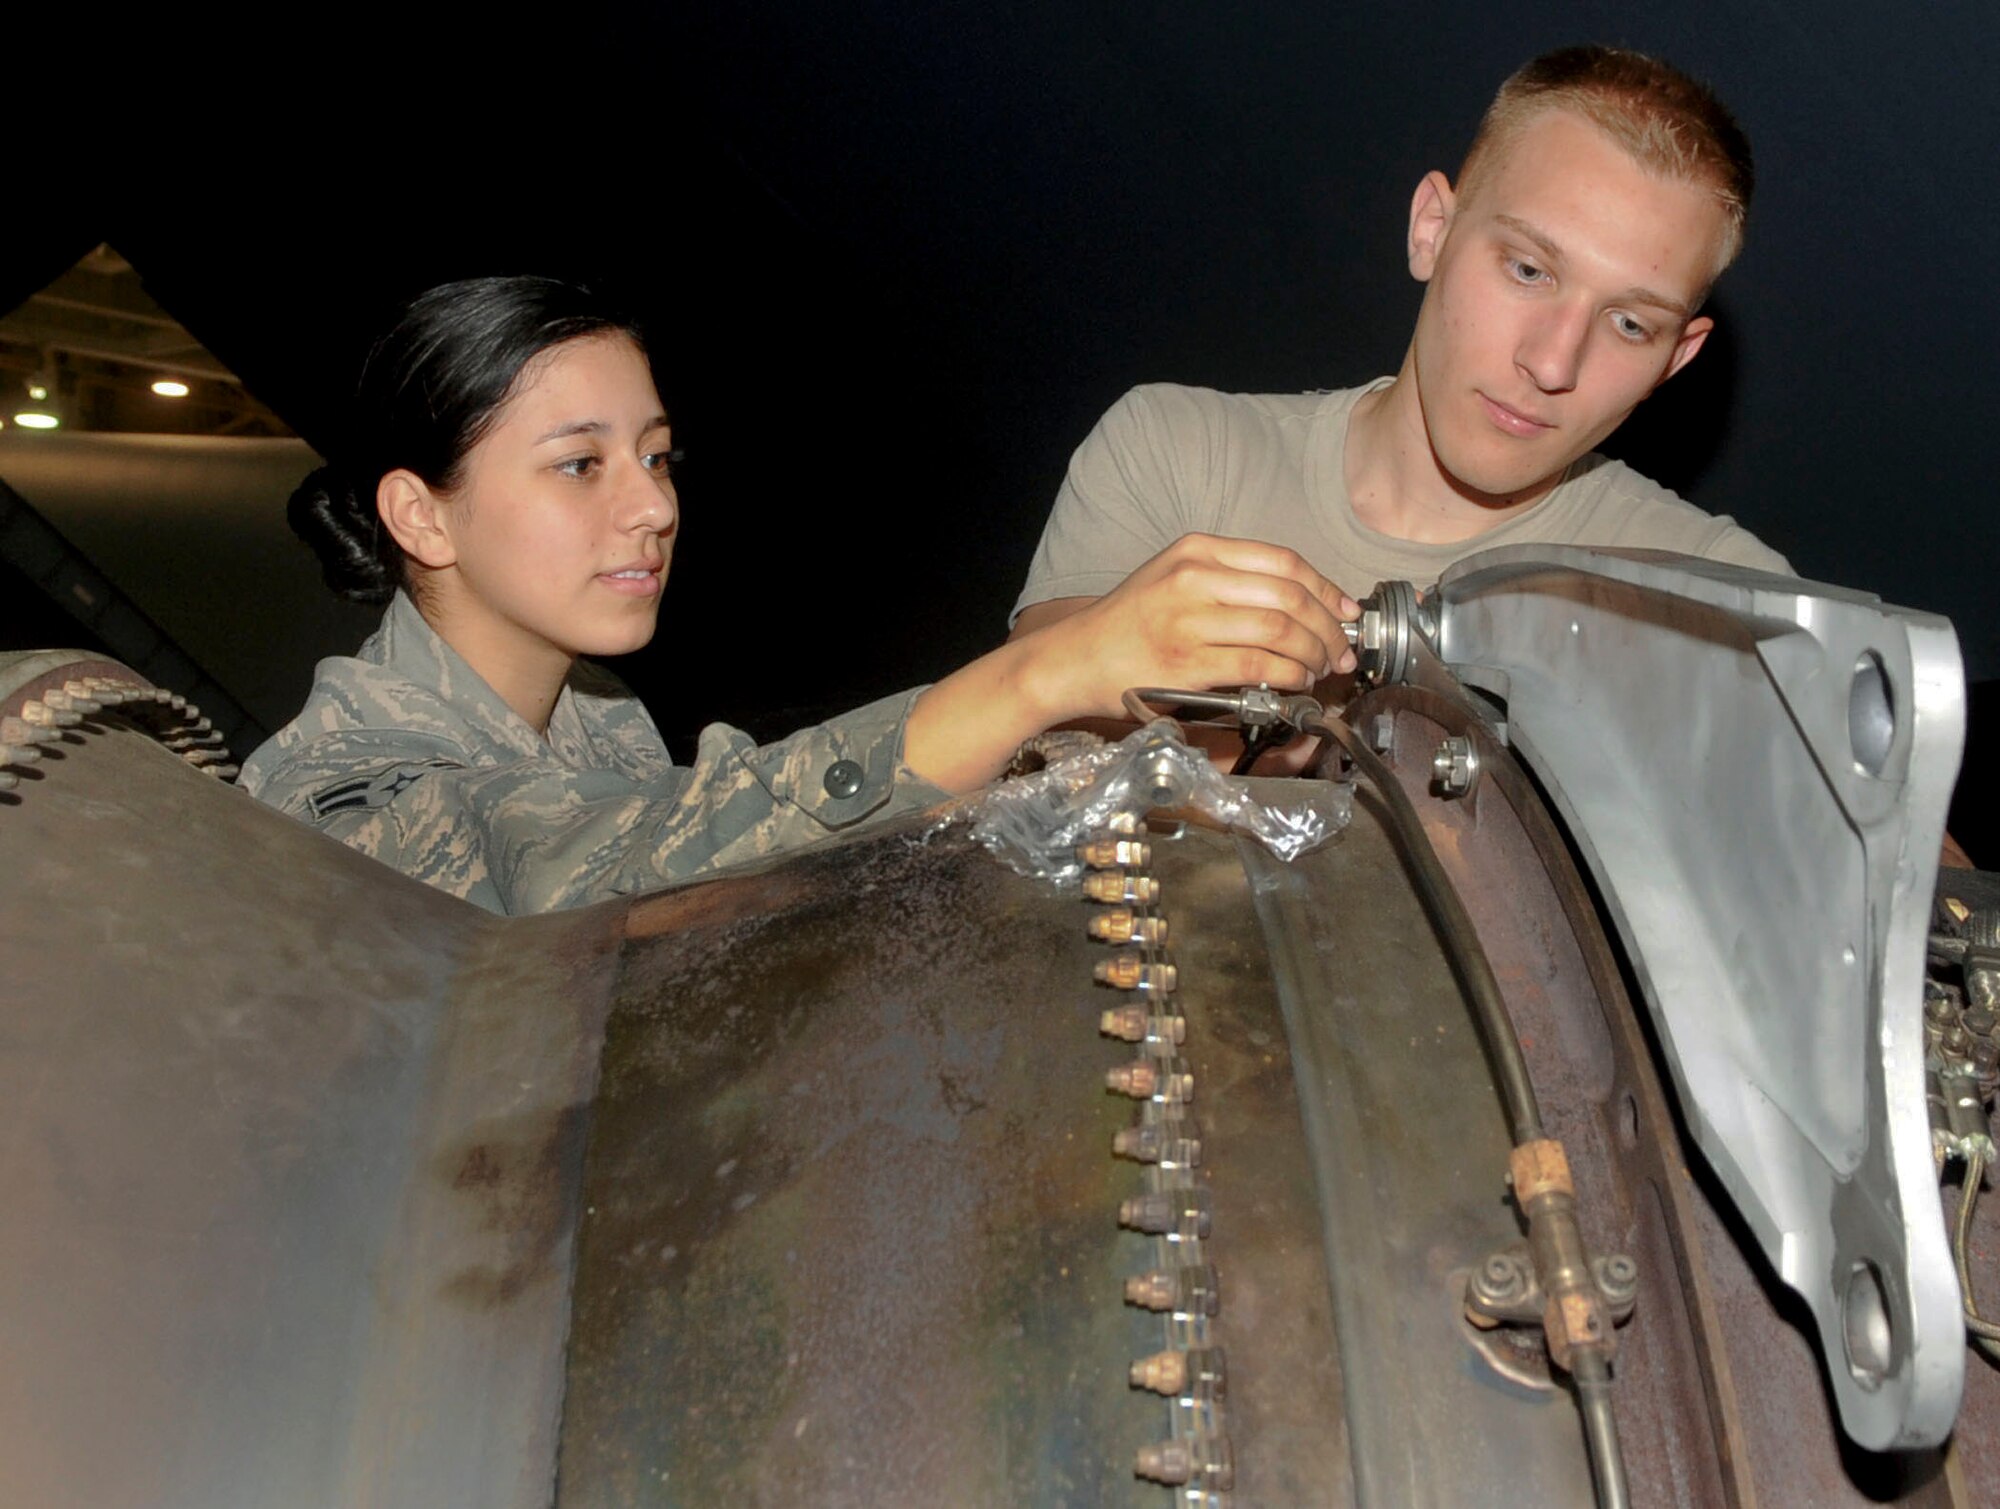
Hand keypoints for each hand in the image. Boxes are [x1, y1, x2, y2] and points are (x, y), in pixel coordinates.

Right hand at [1026, 534, 1358, 720]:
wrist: (1076, 657)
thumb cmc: (1131, 621)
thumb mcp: (1173, 576)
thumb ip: (1229, 579)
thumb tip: (1302, 601)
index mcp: (1196, 550)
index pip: (1283, 560)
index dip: (1325, 587)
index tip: (1344, 610)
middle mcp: (1194, 577)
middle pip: (1290, 595)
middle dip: (1329, 627)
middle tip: (1341, 649)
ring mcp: (1189, 620)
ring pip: (1280, 630)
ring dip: (1314, 653)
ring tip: (1321, 668)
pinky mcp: (1186, 663)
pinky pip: (1259, 665)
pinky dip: (1291, 675)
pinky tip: (1298, 682)